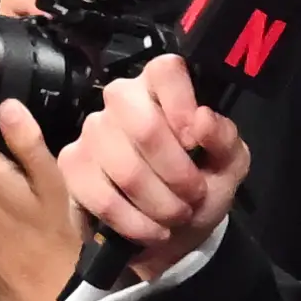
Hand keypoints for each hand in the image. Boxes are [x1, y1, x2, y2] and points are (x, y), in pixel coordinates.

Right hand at [54, 56, 247, 280]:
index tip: (195, 142)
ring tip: (175, 215)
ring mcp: (91, 132)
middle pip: (143, 125)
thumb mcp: (229, 163)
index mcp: (161, 88)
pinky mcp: (71, 166)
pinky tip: (151, 229)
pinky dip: (134, 222)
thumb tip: (202, 119)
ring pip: (126, 170)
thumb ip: (224, 138)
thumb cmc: (201, 183)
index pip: (164, 70)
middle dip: (177, 172)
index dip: (182, 104)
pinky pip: (102, 198)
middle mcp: (121, 101)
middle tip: (194, 194)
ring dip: (160, 204)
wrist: (173, 230)